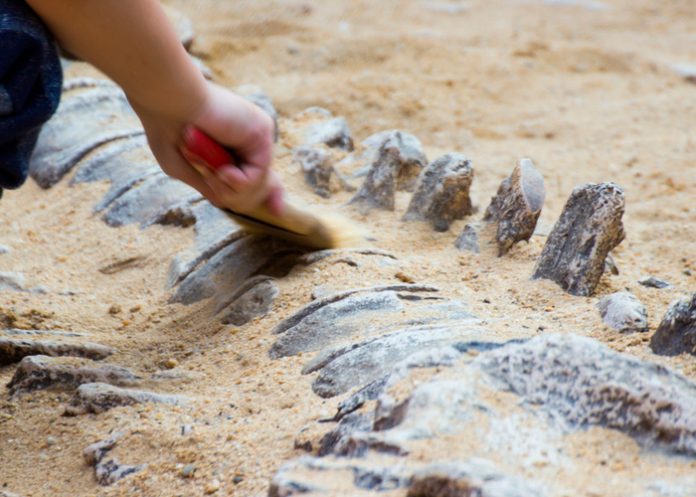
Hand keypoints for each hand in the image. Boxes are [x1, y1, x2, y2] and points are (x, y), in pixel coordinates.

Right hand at [134, 82, 283, 215]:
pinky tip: (223, 172)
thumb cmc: (165, 127)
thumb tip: (225, 202)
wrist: (166, 99)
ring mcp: (258, 136)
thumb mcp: (182, 167)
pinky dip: (239, 182)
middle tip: (214, 182)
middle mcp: (250, 141)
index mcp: (233, 146)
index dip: (270, 193)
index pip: (259, 175)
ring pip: (260, 185)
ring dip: (232, 191)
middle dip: (236, 197)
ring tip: (214, 175)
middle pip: (261, 186)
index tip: (277, 211)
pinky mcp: (261, 132)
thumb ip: (206, 184)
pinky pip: (259, 175)